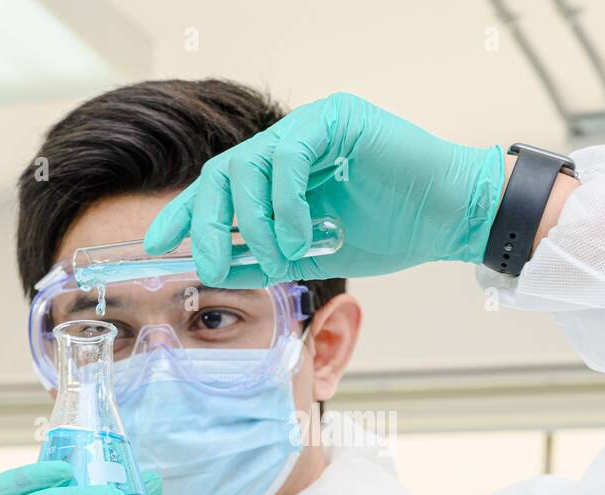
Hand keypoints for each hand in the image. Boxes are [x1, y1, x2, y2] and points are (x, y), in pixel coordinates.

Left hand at [143, 92, 503, 286]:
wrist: (450, 218)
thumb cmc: (394, 232)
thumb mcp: (312, 255)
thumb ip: (264, 255)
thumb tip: (211, 266)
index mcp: (282, 174)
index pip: (220, 189)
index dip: (184, 214)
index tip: (154, 245)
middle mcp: (290, 144)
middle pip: (222, 175)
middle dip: (205, 223)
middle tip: (207, 264)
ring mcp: (311, 127)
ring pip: (247, 165)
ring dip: (254, 222)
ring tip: (279, 254)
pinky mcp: (336, 118)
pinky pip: (286, 155)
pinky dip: (284, 202)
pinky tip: (301, 235)